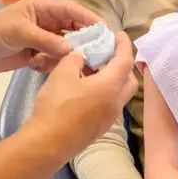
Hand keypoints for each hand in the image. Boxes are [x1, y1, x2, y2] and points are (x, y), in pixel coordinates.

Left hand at [0, 0, 101, 73]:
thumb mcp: (20, 32)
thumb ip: (46, 40)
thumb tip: (71, 49)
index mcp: (42, 7)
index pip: (72, 10)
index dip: (88, 18)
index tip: (103, 31)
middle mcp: (46, 21)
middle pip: (73, 28)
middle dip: (83, 39)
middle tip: (97, 52)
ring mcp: (42, 38)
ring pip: (65, 45)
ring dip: (66, 55)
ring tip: (68, 64)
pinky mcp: (37, 54)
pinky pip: (54, 59)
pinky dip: (51, 64)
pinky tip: (37, 66)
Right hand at [28, 31, 138, 159]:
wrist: (47, 143)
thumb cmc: (56, 105)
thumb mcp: (62, 74)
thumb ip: (75, 59)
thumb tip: (81, 58)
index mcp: (110, 86)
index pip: (126, 61)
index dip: (124, 45)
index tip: (120, 34)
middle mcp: (116, 103)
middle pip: (130, 80)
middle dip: (124, 65)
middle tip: (109, 55)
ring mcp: (109, 118)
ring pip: (120, 94)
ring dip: (113, 80)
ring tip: (94, 71)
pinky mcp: (100, 128)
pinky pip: (109, 105)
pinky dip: (105, 93)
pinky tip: (86, 90)